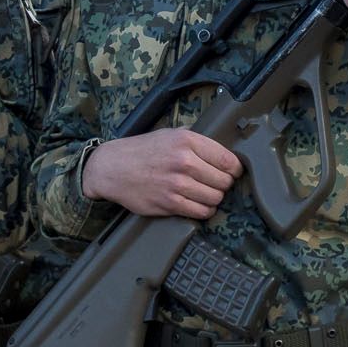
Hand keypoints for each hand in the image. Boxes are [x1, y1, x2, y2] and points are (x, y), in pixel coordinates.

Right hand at [83, 129, 243, 218]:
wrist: (112, 167)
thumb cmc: (143, 150)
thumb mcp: (171, 133)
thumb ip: (196, 140)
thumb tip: (223, 150)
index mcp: (187, 141)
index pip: (228, 160)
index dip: (235, 169)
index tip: (233, 172)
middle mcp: (184, 162)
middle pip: (224, 181)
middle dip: (224, 184)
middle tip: (216, 184)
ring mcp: (176, 184)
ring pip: (215, 198)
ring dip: (214, 199)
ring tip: (206, 194)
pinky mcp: (168, 203)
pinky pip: (200, 212)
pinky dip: (204, 211)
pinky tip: (199, 205)